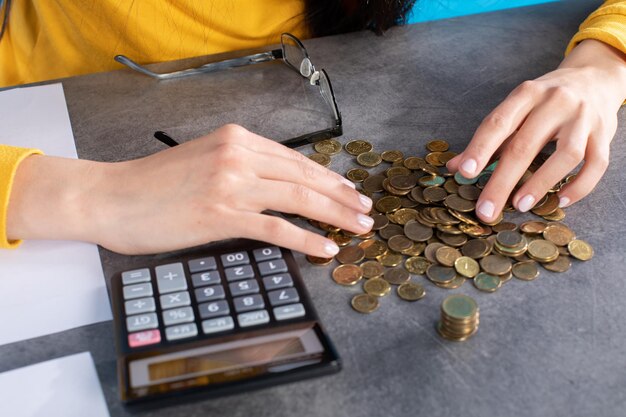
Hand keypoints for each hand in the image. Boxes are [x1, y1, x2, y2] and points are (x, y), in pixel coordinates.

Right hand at [7, 124, 372, 255]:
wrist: (111, 197)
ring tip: (358, 228)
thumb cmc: (154, 184)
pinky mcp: (221, 214)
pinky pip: (275, 227)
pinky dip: (305, 238)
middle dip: (341, 196)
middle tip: (366, 211)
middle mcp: (238, 155)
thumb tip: (279, 188)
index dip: (327, 177)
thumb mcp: (204, 160)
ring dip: (335, 216)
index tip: (348, 191)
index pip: (294, 159)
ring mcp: (230, 183)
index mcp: (236, 139)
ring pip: (297, 198)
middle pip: (304, 176)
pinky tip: (326, 247)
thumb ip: (242, 167)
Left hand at [446, 39, 625, 221]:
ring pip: (565, 154)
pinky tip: (560, 200)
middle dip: (502, 181)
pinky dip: (579, 186)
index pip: (498, 122)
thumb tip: (455, 168)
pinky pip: (596, 164)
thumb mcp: (515, 108)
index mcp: (526, 94)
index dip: (480, 149)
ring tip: (520, 205)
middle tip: (486, 210)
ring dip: (540, 183)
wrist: (595, 75)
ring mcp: (584, 118)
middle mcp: (555, 102)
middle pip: (525, 145)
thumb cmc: (546, 99)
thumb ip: (489, 138)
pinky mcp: (605, 134)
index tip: (465, 173)